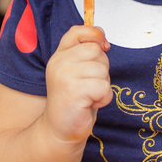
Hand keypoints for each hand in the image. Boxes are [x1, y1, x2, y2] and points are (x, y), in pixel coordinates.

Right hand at [44, 25, 111, 144]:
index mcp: (60, 55)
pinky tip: (89, 104)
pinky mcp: (73, 91)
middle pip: (96, 51)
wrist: (59, 130)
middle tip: (89, 85)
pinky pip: (103, 87)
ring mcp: (64, 76)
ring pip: (102, 69)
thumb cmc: (75, 100)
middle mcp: (58, 62)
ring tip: (88, 96)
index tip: (103, 46)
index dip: (95, 35)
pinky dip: (103, 98)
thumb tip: (102, 38)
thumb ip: (87, 51)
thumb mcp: (79, 70)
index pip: (78, 31)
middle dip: (102, 69)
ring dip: (103, 86)